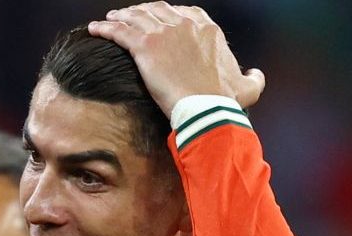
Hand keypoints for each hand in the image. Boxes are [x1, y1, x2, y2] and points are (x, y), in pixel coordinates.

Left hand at [88, 3, 264, 114]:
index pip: (184, 13)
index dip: (168, 14)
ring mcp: (165, 33)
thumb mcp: (248, 88)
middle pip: (158, 10)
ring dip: (121, 16)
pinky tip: (95, 29)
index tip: (158, 20)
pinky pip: (120, 32)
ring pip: (136, 17)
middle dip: (143, 12)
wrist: (207, 108)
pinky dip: (106, 28)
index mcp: (208, 30)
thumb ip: (253, 78)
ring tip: (109, 19)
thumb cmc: (226, 102)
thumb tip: (256, 73)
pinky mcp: (145, 46)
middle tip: (130, 17)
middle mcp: (186, 25)